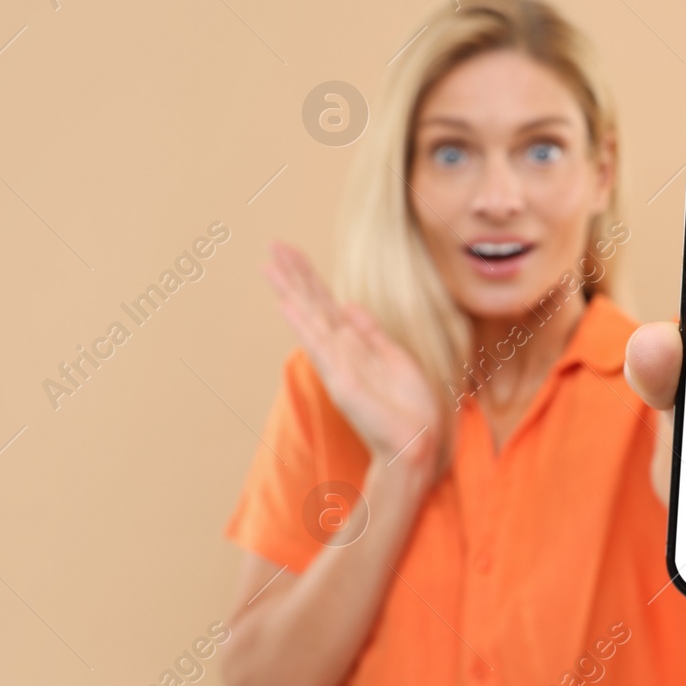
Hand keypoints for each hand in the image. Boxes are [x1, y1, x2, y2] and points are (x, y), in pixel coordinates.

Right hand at [262, 241, 440, 472]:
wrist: (416, 440)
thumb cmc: (408, 405)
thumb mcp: (393, 357)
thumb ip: (370, 332)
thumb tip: (350, 305)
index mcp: (353, 344)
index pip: (326, 302)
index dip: (309, 276)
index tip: (291, 252)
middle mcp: (340, 350)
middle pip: (313, 304)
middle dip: (294, 274)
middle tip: (272, 245)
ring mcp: (337, 363)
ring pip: (311, 317)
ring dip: (290, 290)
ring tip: (269, 264)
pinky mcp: (340, 378)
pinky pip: (319, 344)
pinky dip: (302, 323)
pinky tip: (286, 303)